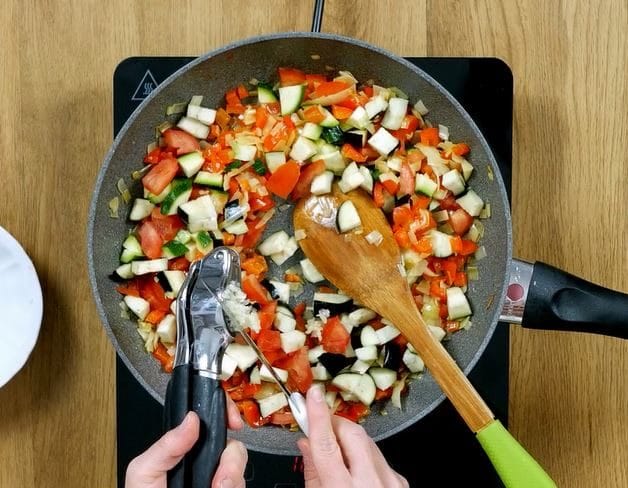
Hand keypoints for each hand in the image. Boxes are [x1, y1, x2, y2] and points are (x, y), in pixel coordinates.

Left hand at [125, 395, 246, 487]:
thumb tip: (190, 419)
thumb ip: (166, 445)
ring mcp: (218, 482)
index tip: (232, 423)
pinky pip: (243, 484)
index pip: (210, 424)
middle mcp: (204, 465)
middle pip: (233, 445)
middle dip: (232, 457)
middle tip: (219, 478)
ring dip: (233, 478)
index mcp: (184, 452)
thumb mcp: (144, 472)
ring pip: (241, 468)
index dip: (225, 415)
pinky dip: (233, 487)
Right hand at [297, 386, 407, 487]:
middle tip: (320, 426)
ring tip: (338, 455)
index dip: (318, 416)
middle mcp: (371, 483)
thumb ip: (313, 473)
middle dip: (334, 423)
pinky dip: (365, 457)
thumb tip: (307, 442)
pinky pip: (379, 456)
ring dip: (349, 440)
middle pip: (352, 433)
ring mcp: (390, 481)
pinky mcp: (400, 481)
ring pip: (367, 441)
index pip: (327, 445)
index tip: (313, 394)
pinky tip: (357, 470)